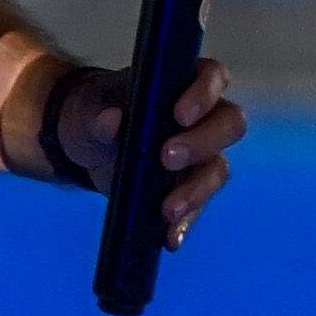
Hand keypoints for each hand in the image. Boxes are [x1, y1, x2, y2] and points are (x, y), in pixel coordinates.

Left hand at [57, 58, 245, 244]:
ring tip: (167, 209)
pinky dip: (185, 222)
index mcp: (183, 82)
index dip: (203, 94)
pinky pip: (198, 205)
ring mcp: (200, 154)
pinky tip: (169, 238)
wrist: (86, 141)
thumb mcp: (87, 110)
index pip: (212, 77)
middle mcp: (203, 116)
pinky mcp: (188, 187)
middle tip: (167, 158)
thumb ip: (98, 115)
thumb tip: (111, 121)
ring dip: (196, 190)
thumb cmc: (95, 110)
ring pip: (218, 169)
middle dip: (202, 143)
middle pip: (228, 124)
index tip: (179, 115)